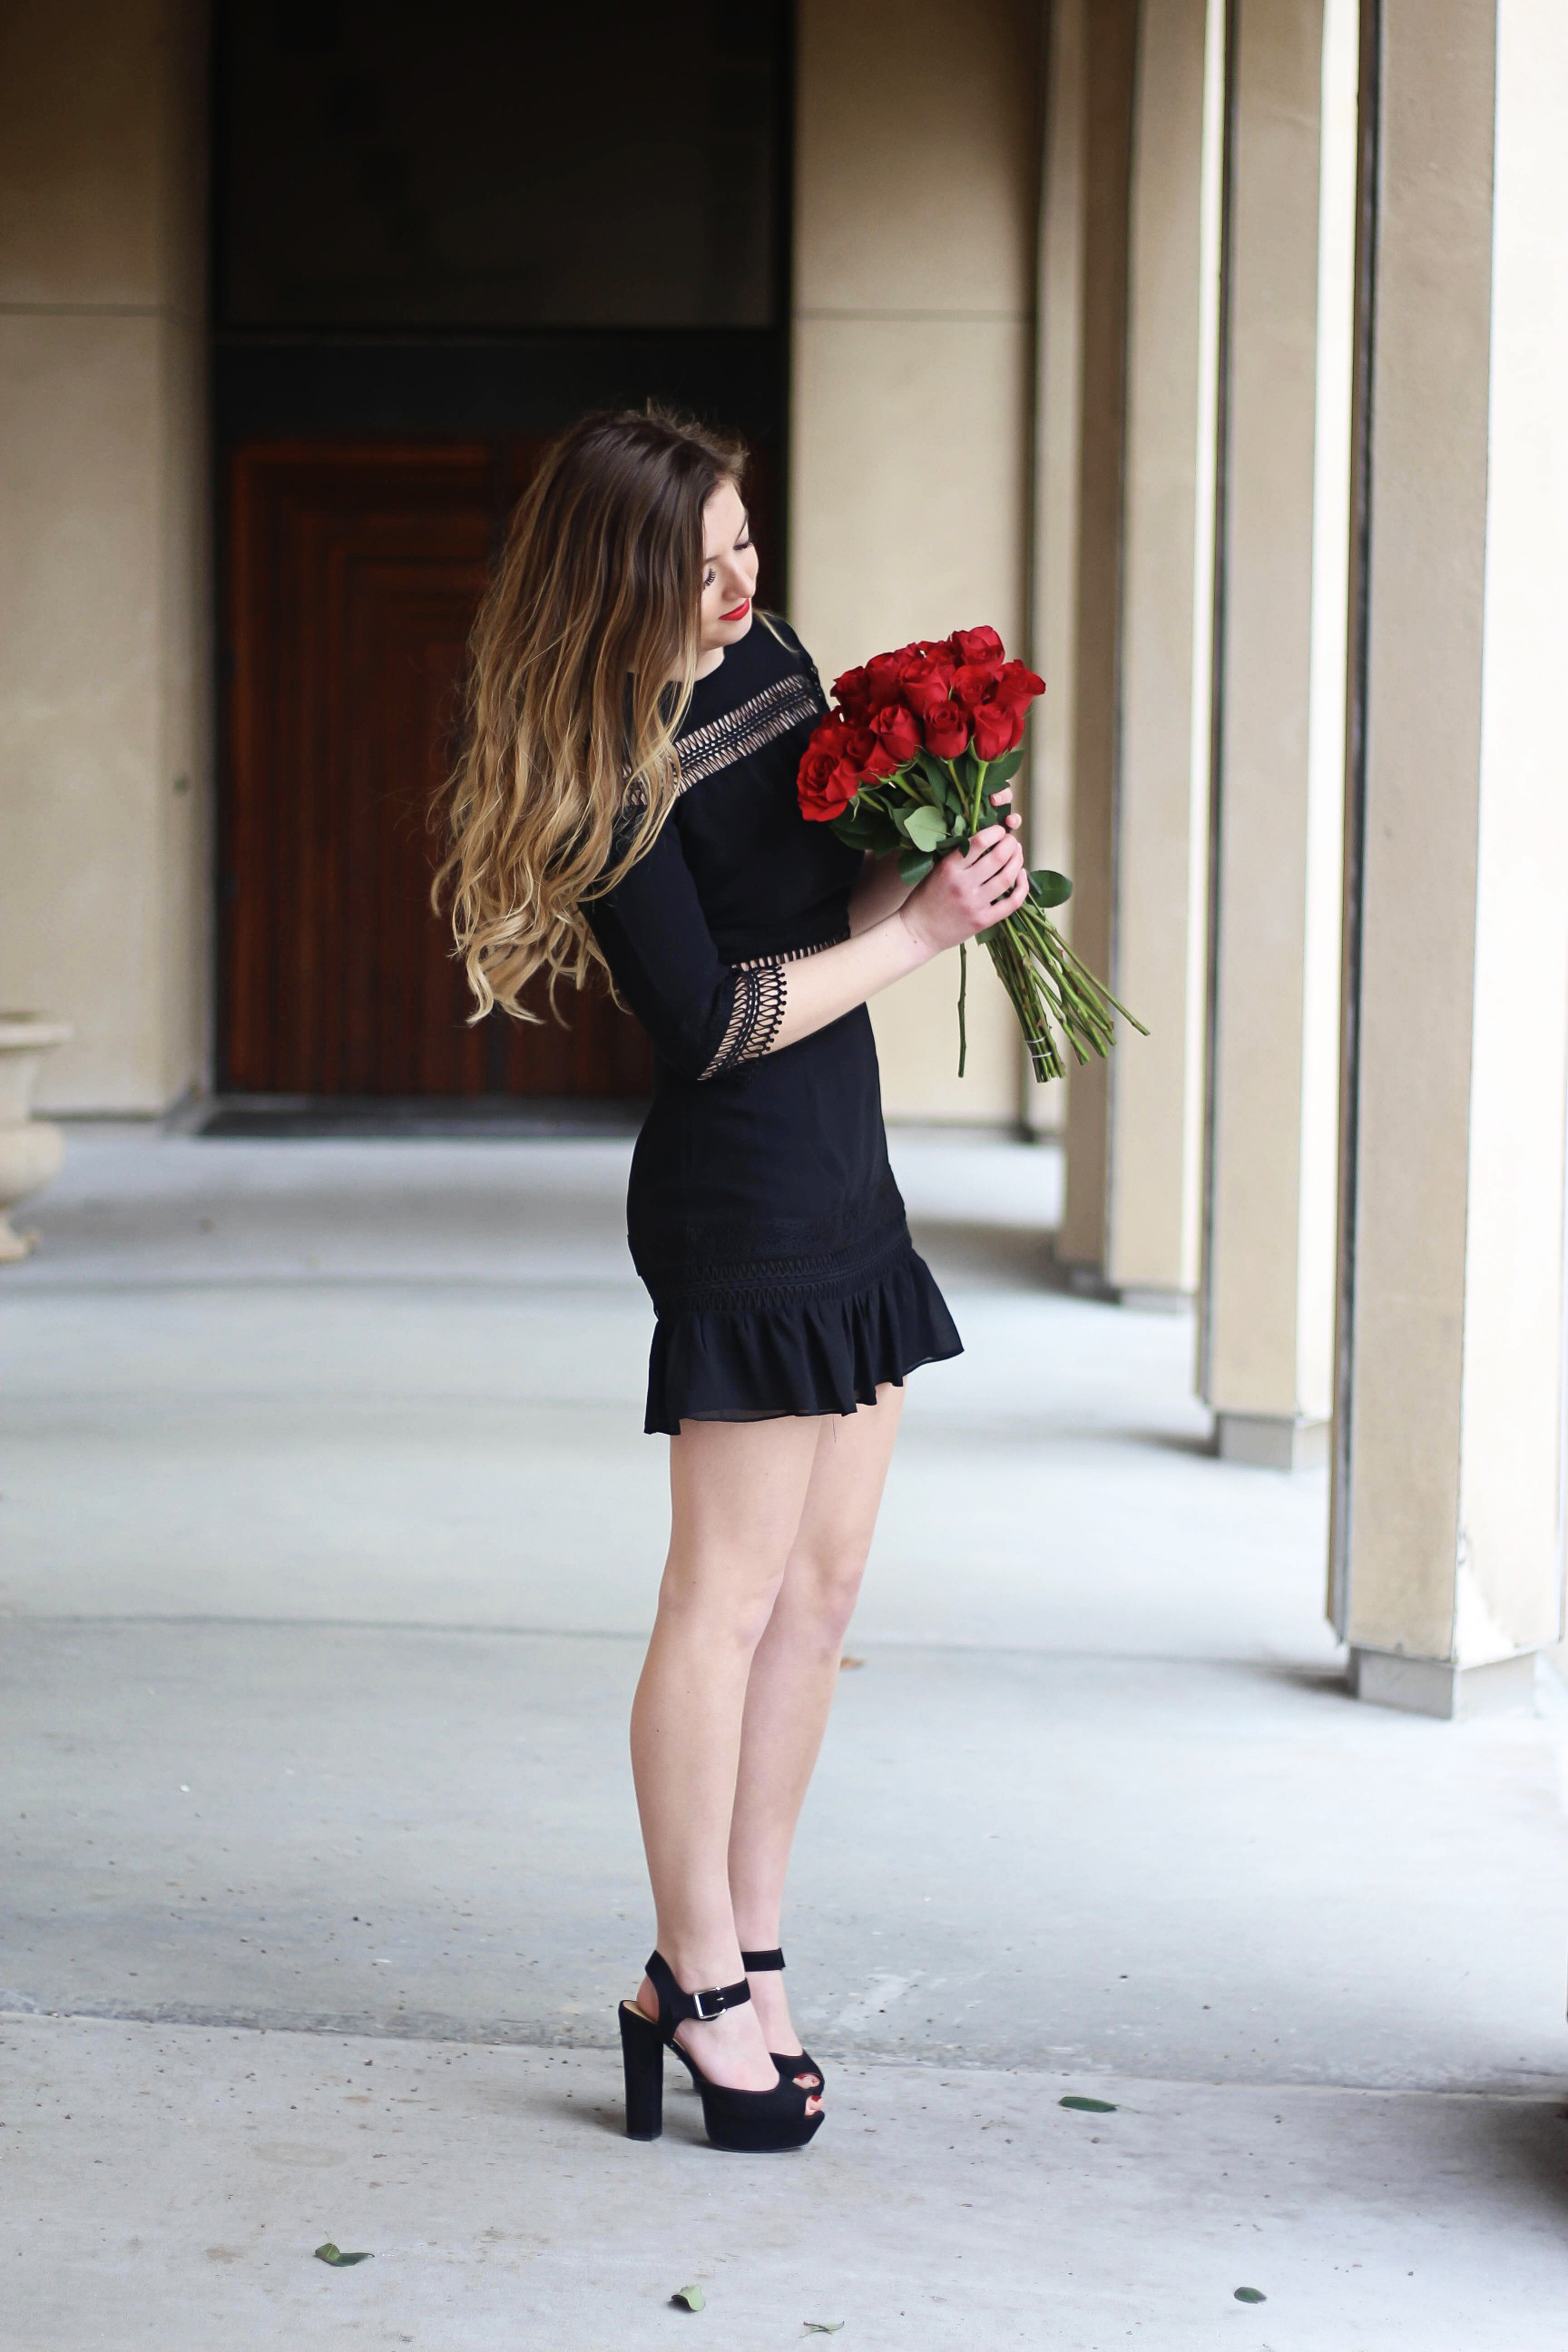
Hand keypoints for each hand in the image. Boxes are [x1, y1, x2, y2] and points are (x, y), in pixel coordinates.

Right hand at [899, 816, 1028, 957]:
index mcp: (949, 869)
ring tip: (1017, 854)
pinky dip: (1022, 887)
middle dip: (1010, 844)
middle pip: (998, 858)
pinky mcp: (983, 920)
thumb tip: (985, 842)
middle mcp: (963, 885)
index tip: (1000, 830)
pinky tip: (1022, 876)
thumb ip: (957, 857)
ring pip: (1007, 878)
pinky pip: (1012, 903)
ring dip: (1017, 861)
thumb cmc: (925, 899)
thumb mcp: (935, 871)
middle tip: (1012, 841)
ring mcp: (975, 904)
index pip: (978, 843)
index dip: (995, 832)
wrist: (919, 932)